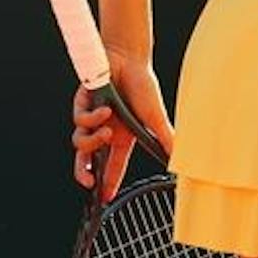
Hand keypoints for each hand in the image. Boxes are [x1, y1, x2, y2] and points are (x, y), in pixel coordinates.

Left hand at [70, 56, 173, 201]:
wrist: (129, 59)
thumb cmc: (144, 85)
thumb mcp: (156, 117)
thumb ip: (164, 138)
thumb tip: (178, 156)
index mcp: (123, 136)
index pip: (113, 164)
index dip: (108, 182)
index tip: (106, 198)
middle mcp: (106, 129)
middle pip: (88, 158)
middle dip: (84, 172)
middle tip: (89, 181)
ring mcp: (92, 118)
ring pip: (80, 142)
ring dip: (93, 141)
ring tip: (107, 131)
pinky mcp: (82, 105)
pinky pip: (79, 121)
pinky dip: (92, 118)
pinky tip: (106, 108)